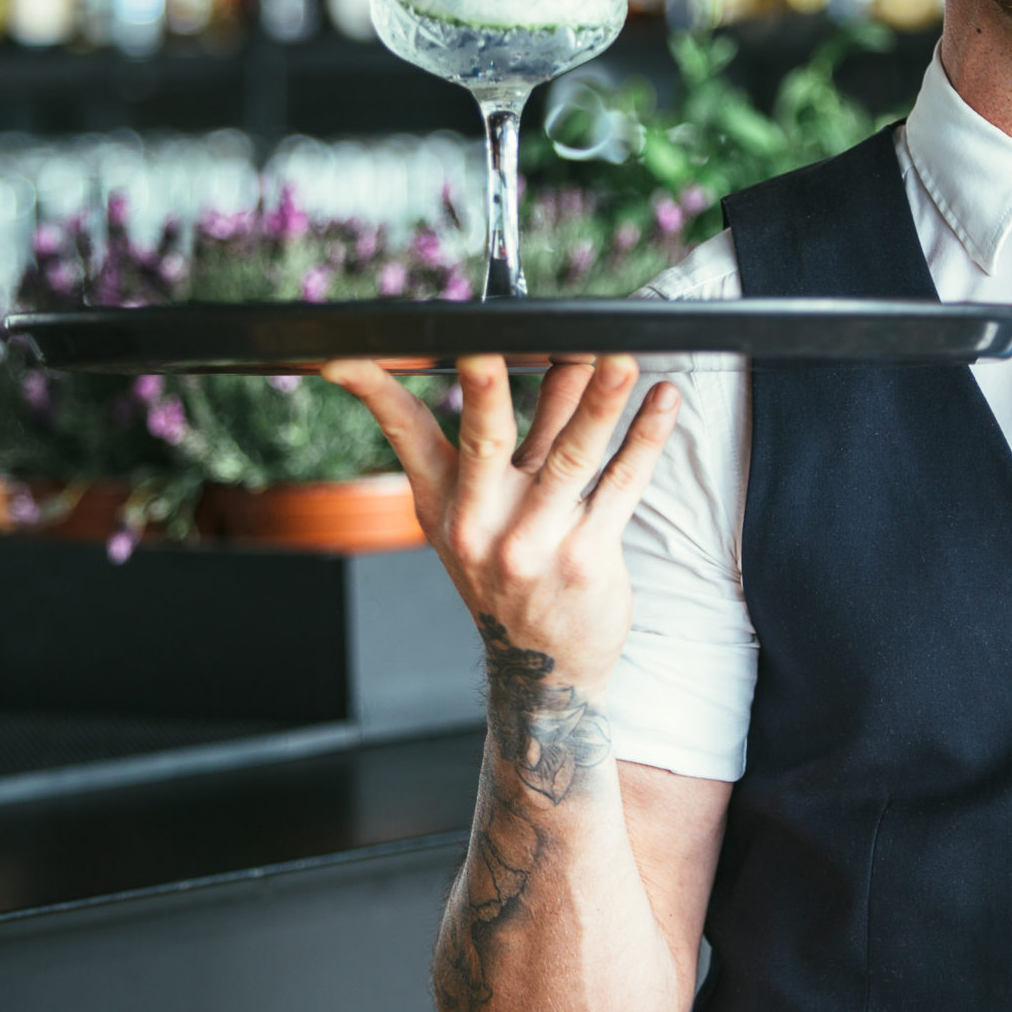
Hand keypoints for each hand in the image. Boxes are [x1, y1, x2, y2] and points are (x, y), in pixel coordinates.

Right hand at [321, 354, 679, 691]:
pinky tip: (664, 401)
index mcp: (444, 500)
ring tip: (620, 358)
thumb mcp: (484, 511)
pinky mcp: (586, 557)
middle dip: (488, 389)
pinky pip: (621, 485)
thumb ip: (519, 434)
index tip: (347, 357)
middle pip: (485, 439)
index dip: (375, 392)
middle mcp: (481, 520)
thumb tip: (559, 357)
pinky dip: (646, 438)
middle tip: (490, 344)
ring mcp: (534, 542)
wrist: (540, 667)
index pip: (405, 432)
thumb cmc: (510, 572)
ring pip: (570, 455)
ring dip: (598, 401)